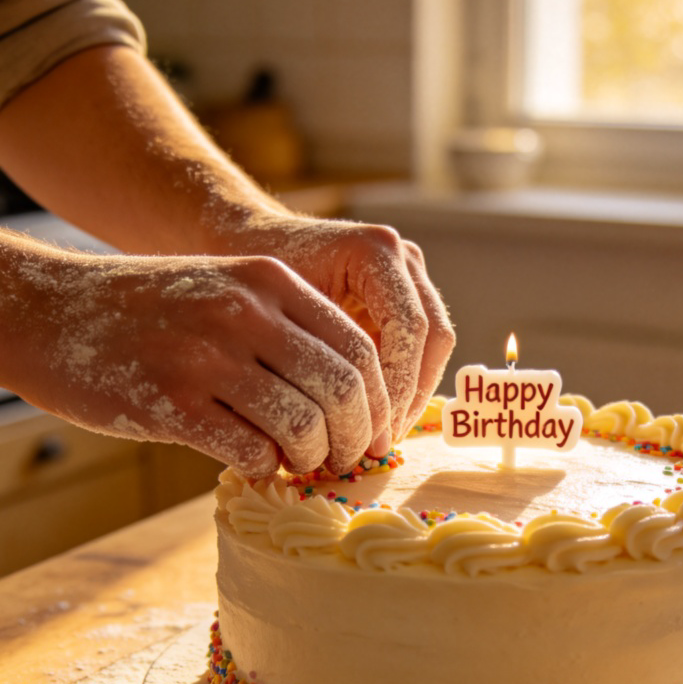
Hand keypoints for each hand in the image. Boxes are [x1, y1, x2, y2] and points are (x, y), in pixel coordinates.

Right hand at [0, 240, 391, 478]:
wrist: (50, 311)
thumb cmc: (151, 311)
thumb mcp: (228, 289)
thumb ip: (289, 330)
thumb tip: (356, 398)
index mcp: (270, 281)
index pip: (359, 350)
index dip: (379, 403)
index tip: (376, 434)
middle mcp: (244, 312)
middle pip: (342, 391)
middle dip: (356, 439)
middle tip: (348, 461)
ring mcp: (206, 356)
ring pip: (303, 427)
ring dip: (312, 459)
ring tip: (300, 464)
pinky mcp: (170, 402)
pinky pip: (251, 450)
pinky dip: (266, 468)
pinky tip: (256, 464)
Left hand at [214, 214, 455, 440]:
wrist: (248, 240)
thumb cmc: (252, 272)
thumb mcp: (277, 310)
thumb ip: (316, 354)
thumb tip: (336, 427)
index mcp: (375, 251)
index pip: (408, 328)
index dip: (398, 385)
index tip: (374, 430)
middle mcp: (402, 258)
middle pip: (433, 336)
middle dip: (410, 396)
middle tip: (381, 443)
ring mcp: (409, 276)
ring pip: (434, 345)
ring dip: (412, 395)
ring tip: (380, 437)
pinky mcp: (404, 298)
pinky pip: (420, 347)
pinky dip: (404, 386)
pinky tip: (377, 420)